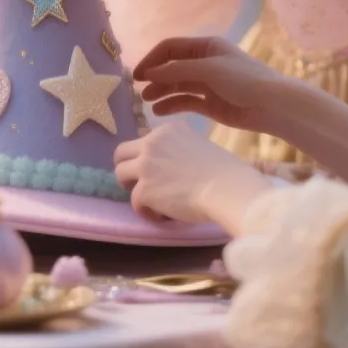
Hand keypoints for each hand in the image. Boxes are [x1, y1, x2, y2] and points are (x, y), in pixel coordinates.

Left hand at [114, 121, 270, 226]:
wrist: (227, 189)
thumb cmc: (225, 171)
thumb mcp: (198, 146)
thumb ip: (179, 149)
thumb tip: (172, 164)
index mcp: (166, 131)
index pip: (143, 142)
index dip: (147, 158)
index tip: (159, 171)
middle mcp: (151, 144)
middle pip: (121, 153)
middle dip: (127, 168)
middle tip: (143, 183)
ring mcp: (145, 166)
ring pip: (120, 174)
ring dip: (133, 188)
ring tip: (151, 200)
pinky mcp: (144, 190)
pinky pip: (135, 202)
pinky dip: (147, 212)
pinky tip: (163, 216)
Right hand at [133, 36, 292, 133]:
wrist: (272, 106)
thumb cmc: (243, 79)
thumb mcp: (208, 69)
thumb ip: (176, 70)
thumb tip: (148, 72)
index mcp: (206, 47)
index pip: (171, 48)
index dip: (152, 58)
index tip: (138, 74)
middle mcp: (205, 63)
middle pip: (172, 67)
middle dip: (156, 77)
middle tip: (139, 90)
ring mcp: (208, 84)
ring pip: (178, 85)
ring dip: (162, 91)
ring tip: (147, 101)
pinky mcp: (211, 104)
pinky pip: (187, 102)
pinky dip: (173, 105)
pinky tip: (160, 111)